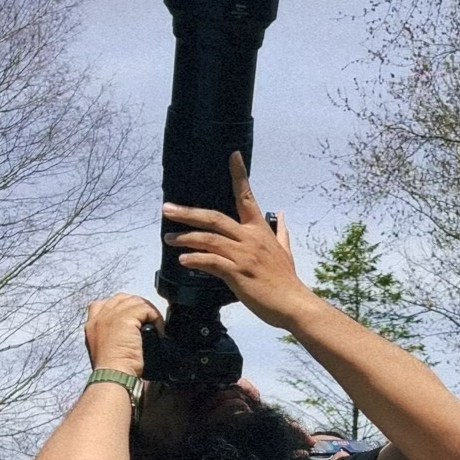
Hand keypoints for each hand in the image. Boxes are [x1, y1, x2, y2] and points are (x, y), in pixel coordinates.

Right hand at [84, 294, 161, 376]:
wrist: (113, 376)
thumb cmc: (113, 372)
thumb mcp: (106, 352)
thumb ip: (113, 338)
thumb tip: (132, 335)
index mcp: (92, 325)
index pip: (105, 304)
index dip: (122, 306)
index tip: (134, 319)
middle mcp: (99, 317)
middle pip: (122, 298)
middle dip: (138, 306)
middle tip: (149, 321)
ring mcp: (111, 316)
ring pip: (135, 302)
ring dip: (149, 313)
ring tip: (156, 327)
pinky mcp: (124, 319)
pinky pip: (146, 309)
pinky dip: (156, 318)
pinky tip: (158, 331)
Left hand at [161, 153, 309, 328]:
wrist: (293, 303)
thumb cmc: (286, 280)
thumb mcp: (285, 250)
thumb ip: (280, 231)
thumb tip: (280, 214)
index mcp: (259, 230)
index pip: (247, 197)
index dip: (239, 175)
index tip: (233, 155)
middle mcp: (249, 238)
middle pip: (214, 218)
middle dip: (188, 213)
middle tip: (167, 209)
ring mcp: (243, 255)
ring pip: (208, 239)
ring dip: (185, 237)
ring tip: (169, 238)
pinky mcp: (237, 273)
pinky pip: (211, 262)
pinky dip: (196, 259)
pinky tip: (184, 260)